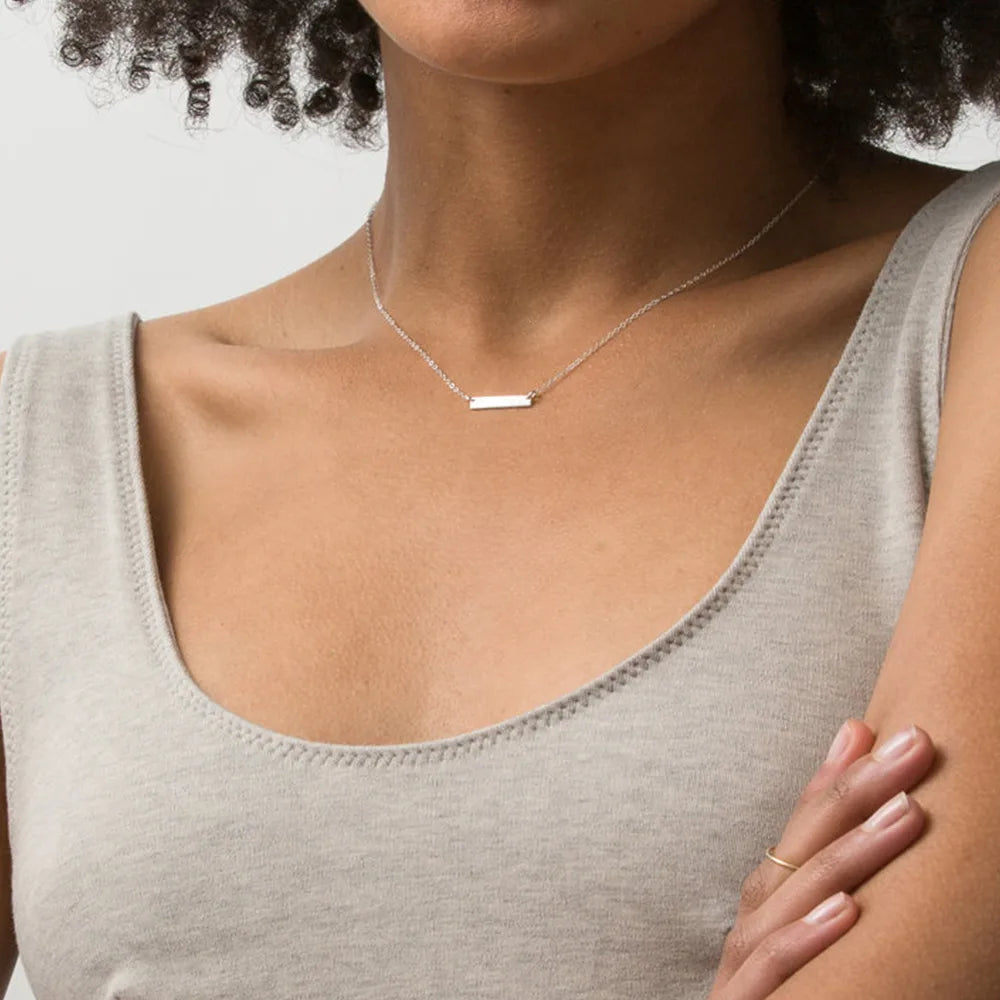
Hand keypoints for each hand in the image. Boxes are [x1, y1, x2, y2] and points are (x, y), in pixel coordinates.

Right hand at [707, 719, 935, 999]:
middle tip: (913, 743)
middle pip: (805, 840)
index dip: (835, 774)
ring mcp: (747, 957)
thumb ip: (832, 890)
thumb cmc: (783, 995)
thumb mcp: (805, 939)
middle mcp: (757, 915)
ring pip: (798, 892)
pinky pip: (777, 966)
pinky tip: (849, 910)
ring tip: (908, 812)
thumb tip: (891, 842)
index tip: (872, 727)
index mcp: (772, 895)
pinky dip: (810, 934)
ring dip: (854, 850)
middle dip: (860, 787)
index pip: (803, 823)